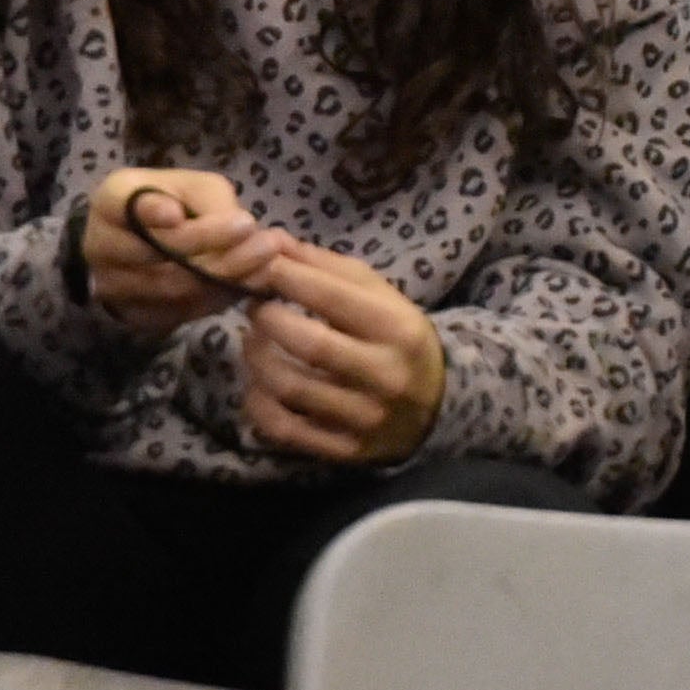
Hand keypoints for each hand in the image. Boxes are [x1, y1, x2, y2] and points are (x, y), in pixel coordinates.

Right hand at [82, 166, 281, 331]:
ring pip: (171, 287)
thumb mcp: (194, 188)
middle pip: (155, 252)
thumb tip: (242, 232)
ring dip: (223, 277)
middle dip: (212, 246)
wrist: (149, 248)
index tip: (176, 213)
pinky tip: (246, 286)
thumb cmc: (175, 205)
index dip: (149, 212)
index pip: (122, 205)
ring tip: (266, 264)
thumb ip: (212, 203)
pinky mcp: (133, 315)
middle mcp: (101, 244)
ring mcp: (113, 285)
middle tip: (264, 242)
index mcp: (111, 200)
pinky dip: (215, 300)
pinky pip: (178, 312)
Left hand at [234, 237, 450, 466]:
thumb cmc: (396, 337)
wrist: (437, 405)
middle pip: (309, 344)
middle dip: (268, 318)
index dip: (288, 277)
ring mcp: (364, 418)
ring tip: (252, 340)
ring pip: (290, 388)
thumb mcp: (377, 295)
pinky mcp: (344, 450)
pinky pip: (284, 429)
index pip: (333, 297)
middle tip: (254, 305)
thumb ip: (324, 266)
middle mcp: (385, 376)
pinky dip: (257, 403)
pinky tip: (257, 383)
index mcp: (398, 330)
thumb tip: (271, 239)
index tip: (262, 266)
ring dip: (256, 357)